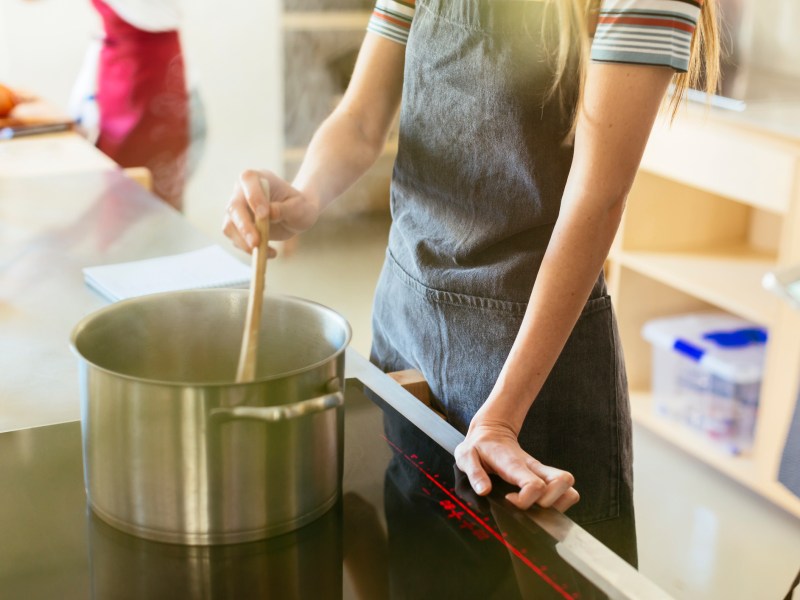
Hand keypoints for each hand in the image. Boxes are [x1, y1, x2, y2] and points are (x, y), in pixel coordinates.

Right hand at [222, 169, 319, 254]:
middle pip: (234, 207)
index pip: (248, 180)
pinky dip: (249, 249)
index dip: (253, 197)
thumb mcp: (300, 207)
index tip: (264, 215)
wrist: (296, 215)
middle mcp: (242, 192)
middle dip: (244, 226)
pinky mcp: (237, 227)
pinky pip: (236, 240)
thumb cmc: (300, 206)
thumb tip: (270, 213)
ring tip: (263, 252)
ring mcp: (237, 210)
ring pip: (229, 226)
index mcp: (258, 178)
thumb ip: (285, 208)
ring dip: (243, 242)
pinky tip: (270, 252)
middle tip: (256, 243)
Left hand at [454, 418, 578, 511]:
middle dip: (549, 504)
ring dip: (558, 504)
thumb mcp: (466, 456)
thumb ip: (474, 473)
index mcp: (514, 464)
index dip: (526, 500)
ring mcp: (542, 472)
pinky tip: (538, 503)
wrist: (492, 431)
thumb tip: (484, 491)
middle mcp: (533, 467)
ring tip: (535, 506)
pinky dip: (559, 503)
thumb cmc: (479, 446)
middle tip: (527, 505)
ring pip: (569, 488)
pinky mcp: (545, 476)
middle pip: (562, 483)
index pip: (534, 484)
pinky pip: (566, 492)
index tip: (509, 500)